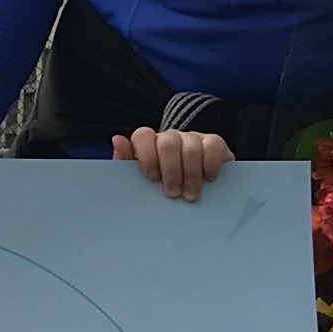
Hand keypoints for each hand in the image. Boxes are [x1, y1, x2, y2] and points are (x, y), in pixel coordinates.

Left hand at [112, 128, 230, 203]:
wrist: (197, 192)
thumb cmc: (163, 188)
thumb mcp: (142, 181)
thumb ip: (126, 163)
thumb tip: (117, 140)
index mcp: (150, 145)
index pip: (143, 135)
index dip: (146, 155)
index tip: (152, 178)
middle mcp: (171, 138)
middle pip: (168, 142)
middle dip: (171, 170)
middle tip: (172, 194)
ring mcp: (193, 138)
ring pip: (191, 146)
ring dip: (191, 174)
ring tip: (190, 196)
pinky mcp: (214, 143)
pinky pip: (213, 145)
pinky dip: (210, 164)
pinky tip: (208, 179)